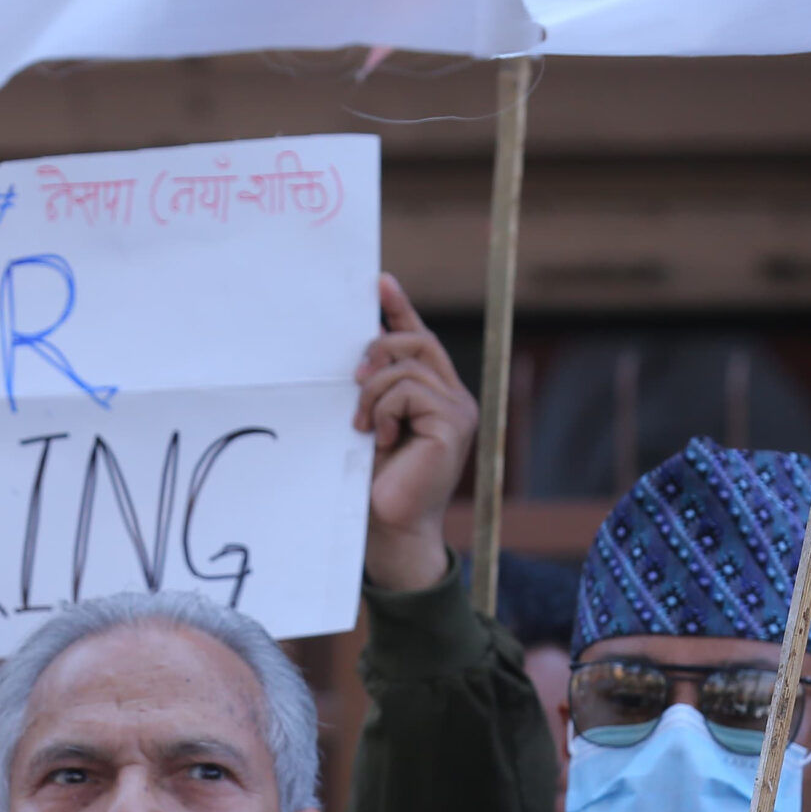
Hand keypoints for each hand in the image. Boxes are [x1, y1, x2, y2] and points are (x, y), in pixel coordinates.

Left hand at [355, 273, 474, 594]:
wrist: (389, 527)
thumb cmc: (375, 482)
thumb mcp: (369, 422)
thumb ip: (373, 389)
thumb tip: (355, 352)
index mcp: (435, 395)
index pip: (420, 339)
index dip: (400, 310)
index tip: (379, 284)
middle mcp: (454, 398)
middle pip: (416, 342)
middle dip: (378, 351)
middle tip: (353, 383)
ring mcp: (457, 410)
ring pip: (406, 367)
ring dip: (372, 393)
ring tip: (363, 426)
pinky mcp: (452, 424)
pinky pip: (408, 391)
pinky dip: (383, 410)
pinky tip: (380, 438)